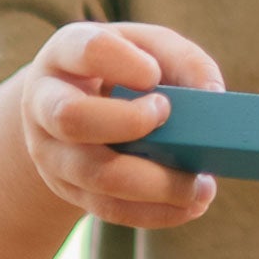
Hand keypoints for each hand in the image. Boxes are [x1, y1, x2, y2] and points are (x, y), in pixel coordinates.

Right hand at [19, 22, 224, 229]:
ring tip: (201, 187)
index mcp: (65, 53)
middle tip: (168, 115)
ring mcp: (51, 152)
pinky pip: (107, 208)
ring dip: (155, 184)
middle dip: (128, 122)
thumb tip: (213, 96)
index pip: (86, 51)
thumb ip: (183, 60)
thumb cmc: (122, 66)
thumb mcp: (148, 46)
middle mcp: (45, 104)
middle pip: (73, 118)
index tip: (153, 75)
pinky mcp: (67, 189)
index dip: (122, 63)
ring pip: (94, 174)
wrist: (74, 103)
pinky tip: (189, 207)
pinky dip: (153, 212)